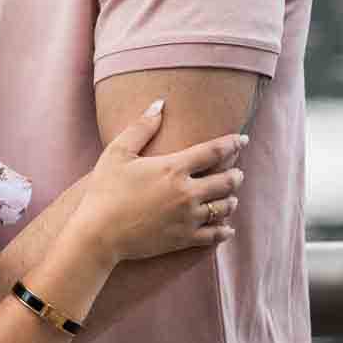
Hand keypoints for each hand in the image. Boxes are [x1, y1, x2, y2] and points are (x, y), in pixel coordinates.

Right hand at [69, 100, 244, 263]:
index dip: (232, 144)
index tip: (243, 139)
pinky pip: (214, 235)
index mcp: (173, 168)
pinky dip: (224, 230)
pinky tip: (227, 229)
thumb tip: (159, 104)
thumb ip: (141, 127)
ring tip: (232, 196)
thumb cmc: (105, 190)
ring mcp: (187, 218)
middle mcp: (186, 192)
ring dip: (231, 199)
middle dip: (236, 175)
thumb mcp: (118, 152)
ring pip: (223, 208)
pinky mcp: (183, 239)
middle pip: (225, 181)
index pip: (213, 152)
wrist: (99, 234)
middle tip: (238, 171)